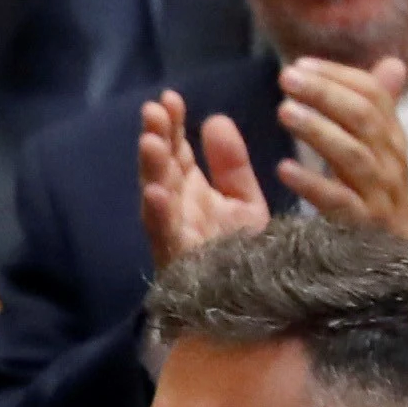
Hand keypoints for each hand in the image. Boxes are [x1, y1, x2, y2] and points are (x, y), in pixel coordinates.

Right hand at [135, 91, 270, 269]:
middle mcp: (178, 209)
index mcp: (191, 191)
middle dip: (156, 140)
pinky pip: (165, 237)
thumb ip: (231, 165)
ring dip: (151, 170)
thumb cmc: (246, 256)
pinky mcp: (179, 262)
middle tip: (154, 111)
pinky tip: (155, 193)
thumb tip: (214, 119)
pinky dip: (158, 215)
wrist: (257, 308)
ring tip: (150, 142)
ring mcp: (175, 235)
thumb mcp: (245, 202)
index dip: (172, 126)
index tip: (171, 98)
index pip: (176, 151)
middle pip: (162, 169)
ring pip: (156, 198)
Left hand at [271, 55, 407, 240]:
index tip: (300, 64)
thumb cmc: (373, 197)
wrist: (392, 265)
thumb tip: (393, 64)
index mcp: (392, 142)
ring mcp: (381, 199)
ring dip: (319, 131)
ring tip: (284, 112)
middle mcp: (392, 166)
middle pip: (366, 120)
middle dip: (327, 95)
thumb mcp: (376, 152)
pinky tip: (284, 169)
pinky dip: (314, 185)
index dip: (339, 77)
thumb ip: (376, 111)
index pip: (374, 98)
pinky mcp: (365, 230)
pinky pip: (341, 204)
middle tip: (286, 78)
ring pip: (355, 157)